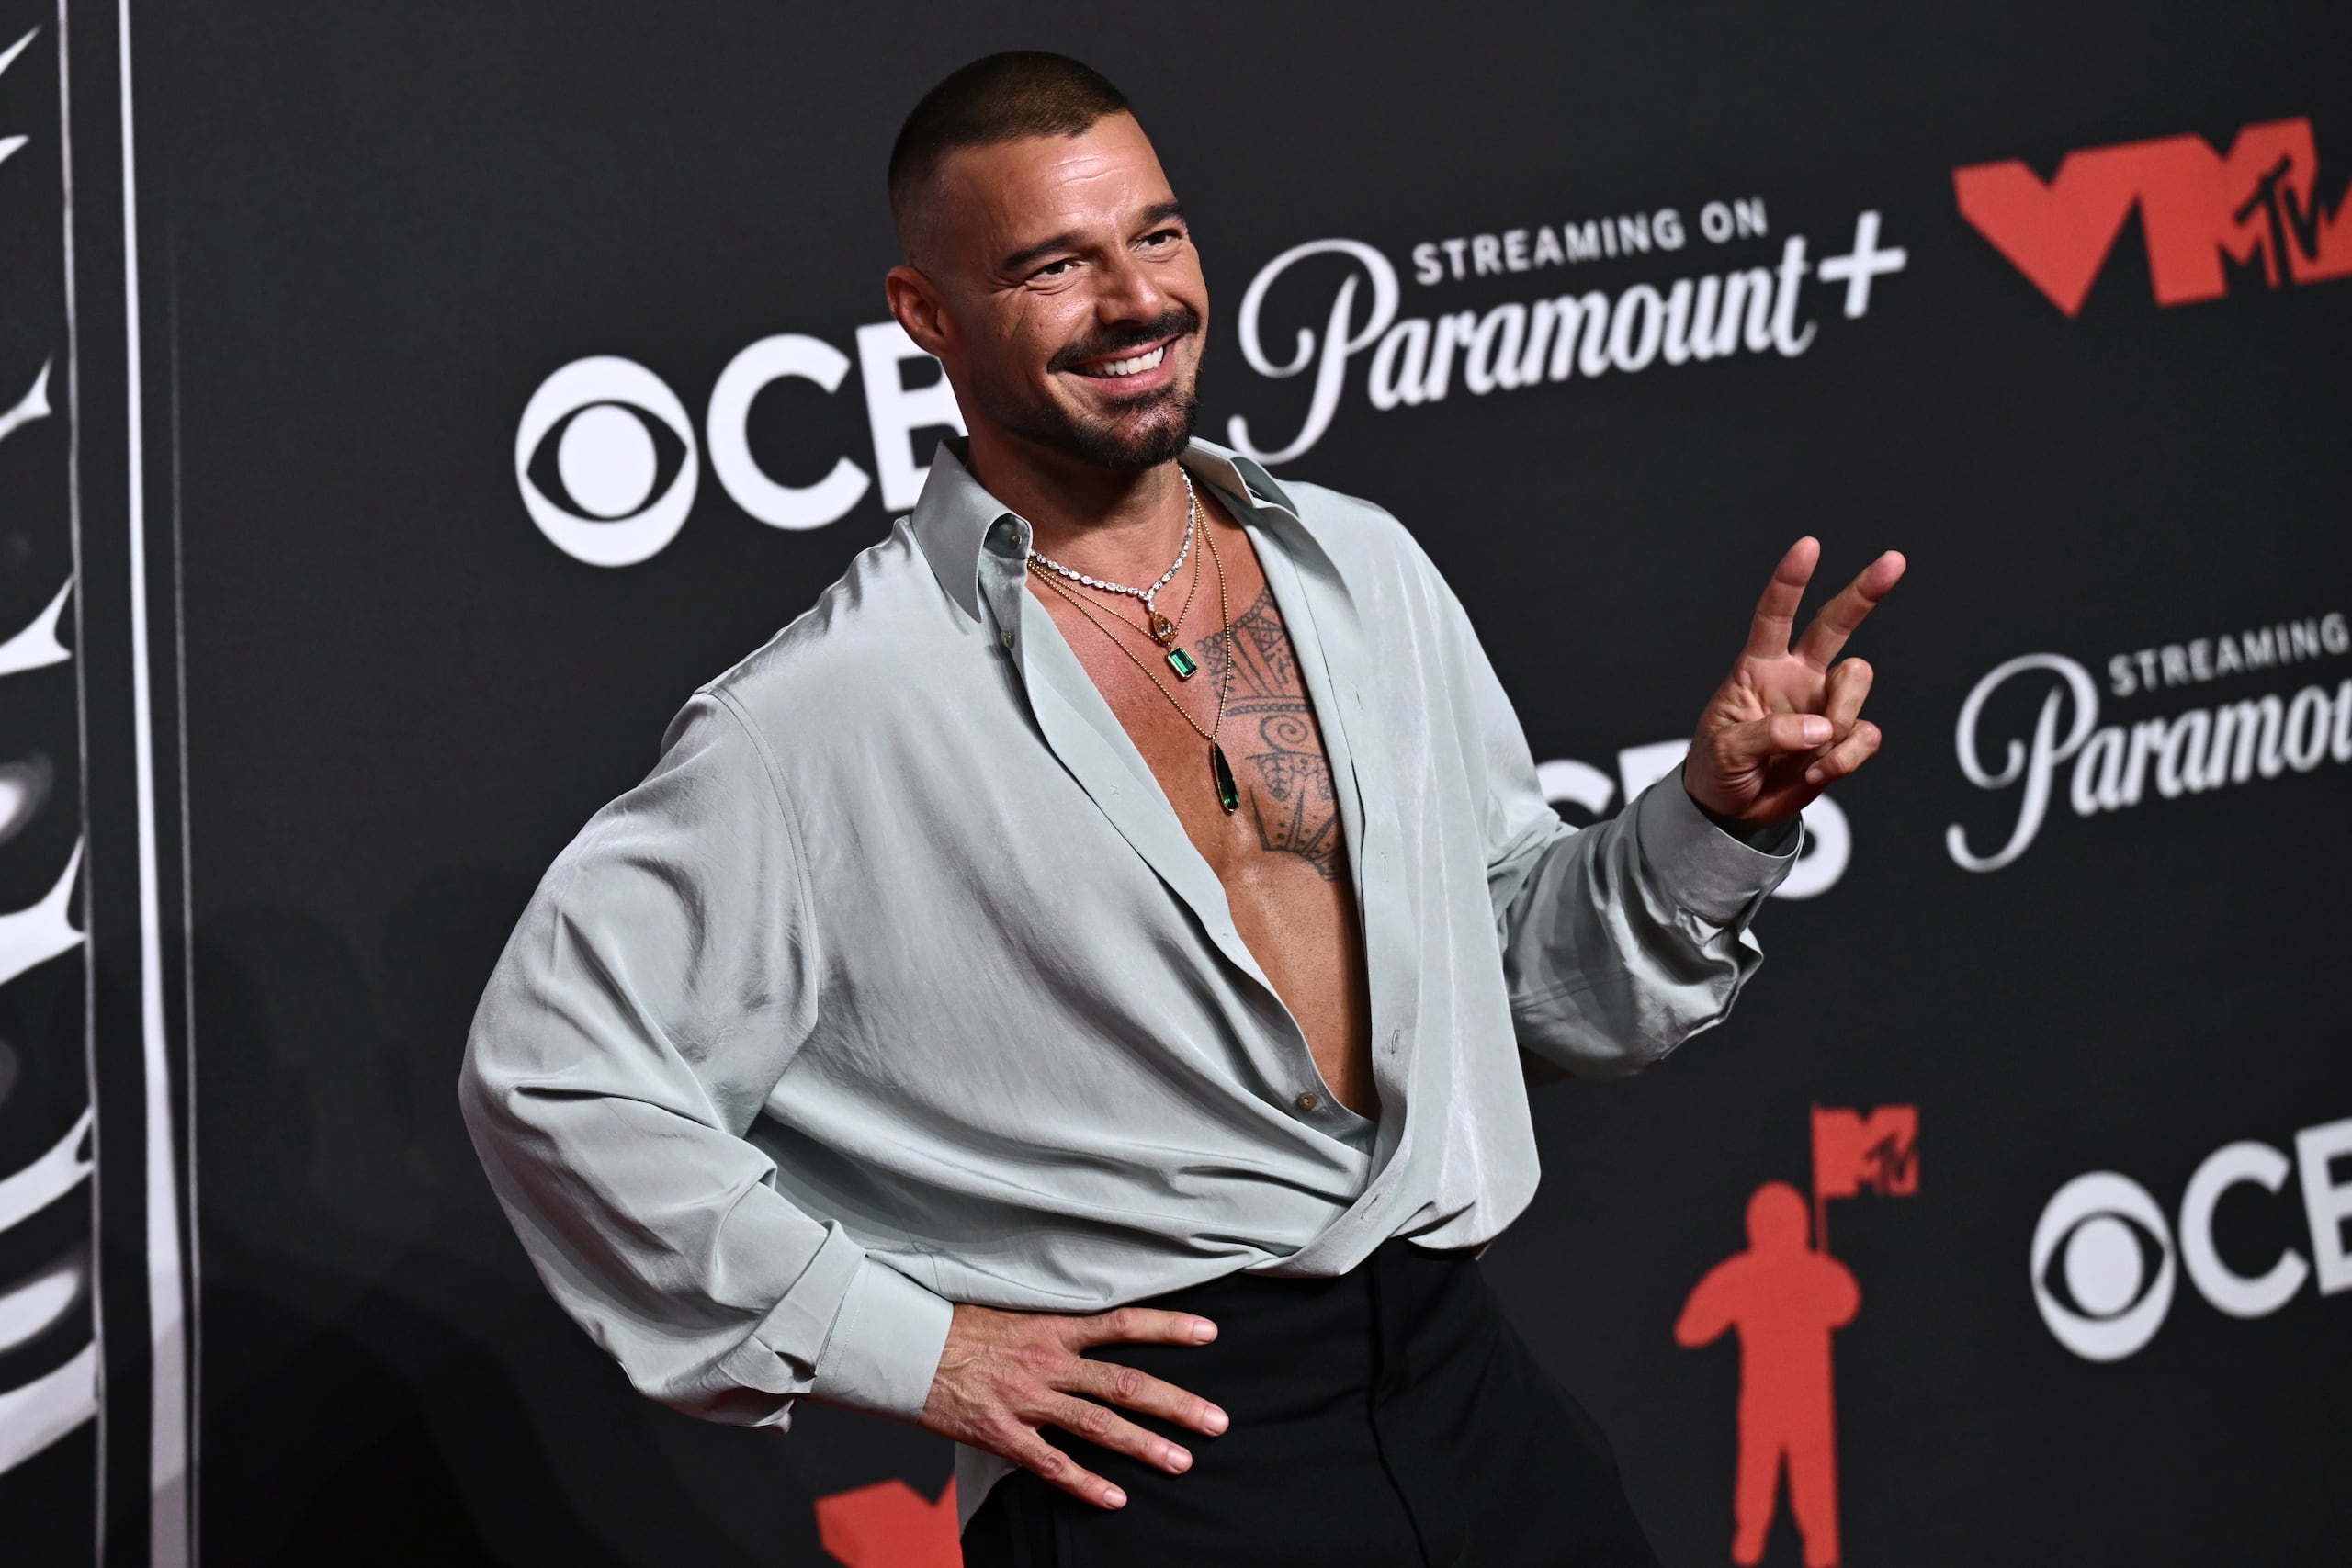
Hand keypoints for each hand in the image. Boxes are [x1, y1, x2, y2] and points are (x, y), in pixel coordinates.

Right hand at [918, 1302, 1228, 1510]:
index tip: (1210, 1334)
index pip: (1122, 1323)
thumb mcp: (1015, 1313)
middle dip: (1176, 1404)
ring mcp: (1027, 1401)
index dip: (1168, 1328)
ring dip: (1144, 1446)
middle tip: (1217, 1421)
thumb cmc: (960, 1329)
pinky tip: (1116, 1499)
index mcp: (1053, 1328)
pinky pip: (1051, 1464)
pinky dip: (1085, 1482)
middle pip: (1125, 1383)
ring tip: (1182, 1462)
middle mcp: (1047, 1364)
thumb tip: (1096, 1331)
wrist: (905, 1348)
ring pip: (1097, 1425)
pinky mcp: (1003, 1434)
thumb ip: (1057, 1328)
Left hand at [1682, 538, 1905, 830]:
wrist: (1731, 812)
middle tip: (1894, 561)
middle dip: (1864, 592)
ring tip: (1808, 756)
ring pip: (1857, 684)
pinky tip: (1817, 773)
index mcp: (1758, 668)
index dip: (1791, 581)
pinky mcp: (1843, 740)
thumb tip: (1821, 728)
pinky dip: (1846, 759)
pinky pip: (1865, 736)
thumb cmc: (1716, 769)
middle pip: (1836, 625)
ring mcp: (1824, 707)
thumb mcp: (1724, 750)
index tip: (1809, 547)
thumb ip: (1768, 734)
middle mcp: (1797, 678)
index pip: (1775, 615)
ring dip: (1840, 719)